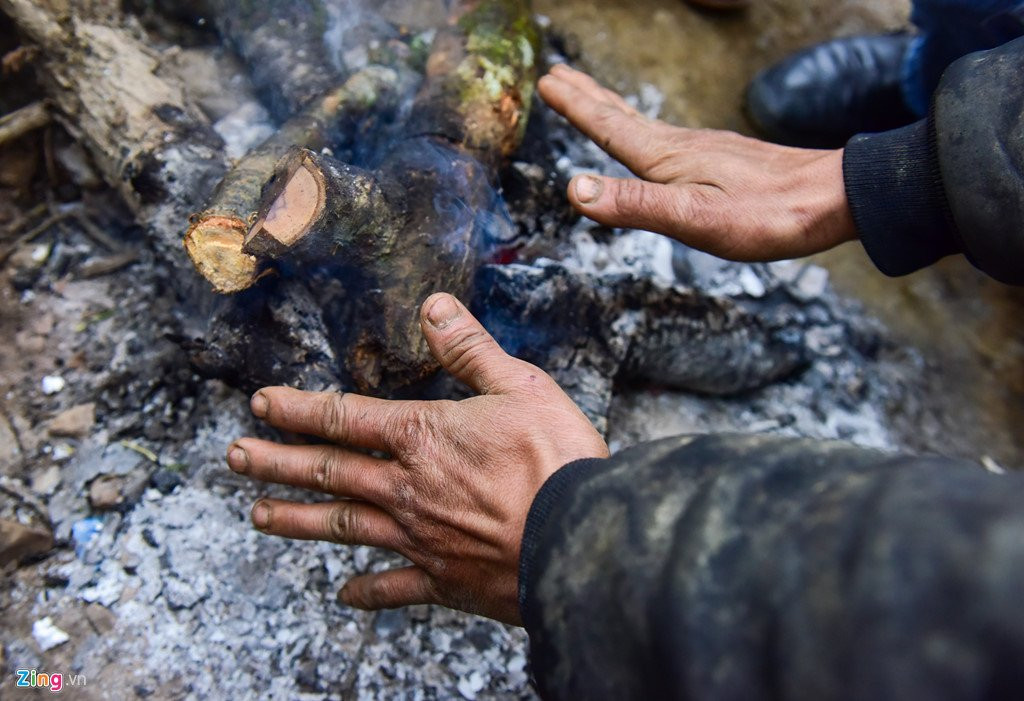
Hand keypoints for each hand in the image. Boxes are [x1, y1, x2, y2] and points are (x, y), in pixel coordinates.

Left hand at [226, 293, 608, 624]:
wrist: (581, 541)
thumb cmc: (556, 460)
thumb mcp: (520, 385)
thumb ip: (469, 349)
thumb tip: (432, 307)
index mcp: (422, 436)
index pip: (344, 417)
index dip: (299, 408)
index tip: (260, 404)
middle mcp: (406, 488)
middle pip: (327, 471)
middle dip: (276, 460)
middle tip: (232, 456)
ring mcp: (418, 537)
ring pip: (341, 525)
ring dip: (295, 517)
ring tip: (257, 514)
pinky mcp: (442, 579)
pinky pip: (392, 586)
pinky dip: (366, 591)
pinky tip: (342, 594)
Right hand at [538, 64, 857, 260]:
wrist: (832, 199)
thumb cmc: (766, 214)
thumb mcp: (693, 218)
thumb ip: (634, 204)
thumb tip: (574, 189)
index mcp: (667, 159)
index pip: (609, 126)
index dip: (575, 106)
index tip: (545, 80)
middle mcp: (681, 147)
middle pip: (623, 115)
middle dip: (587, 96)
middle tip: (558, 75)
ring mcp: (704, 151)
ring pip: (645, 124)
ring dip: (612, 108)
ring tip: (594, 100)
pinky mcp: (723, 162)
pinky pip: (668, 139)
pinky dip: (644, 129)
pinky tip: (655, 143)